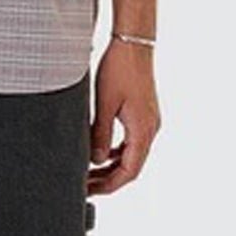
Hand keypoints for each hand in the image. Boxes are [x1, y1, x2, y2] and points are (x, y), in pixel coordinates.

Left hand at [88, 41, 160, 195]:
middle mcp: (150, 129)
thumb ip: (100, 135)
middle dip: (108, 179)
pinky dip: (116, 151)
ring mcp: (148, 121)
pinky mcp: (143, 114)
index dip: (109, 185)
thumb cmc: (120, 68)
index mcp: (143, 130)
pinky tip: (100, 152)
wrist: (133, 43)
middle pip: (131, 167)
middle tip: (84, 186)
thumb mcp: (104, 104)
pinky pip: (131, 141)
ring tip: (88, 173)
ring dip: (111, 166)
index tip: (89, 191)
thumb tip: (95, 161)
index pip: (129, 171)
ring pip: (131, 155)